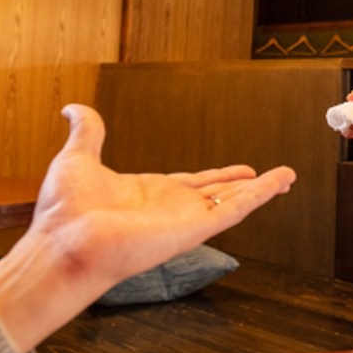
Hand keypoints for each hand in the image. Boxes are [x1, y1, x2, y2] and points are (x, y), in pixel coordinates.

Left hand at [0, 104, 295, 352]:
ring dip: (263, 189)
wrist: (65, 244)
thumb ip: (87, 132)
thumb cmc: (64, 213)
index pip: (194, 183)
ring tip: (288, 177)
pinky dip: (260, 195)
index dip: (219, 175)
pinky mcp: (194, 228)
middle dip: (249, 186)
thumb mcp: (79, 158)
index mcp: (150, 193)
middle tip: (274, 177)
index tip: (242, 170)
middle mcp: (172, 208)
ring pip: (235, 200)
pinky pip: (235, 209)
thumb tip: (73, 108)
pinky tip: (278, 183)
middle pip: (221, 193)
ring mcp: (185, 219)